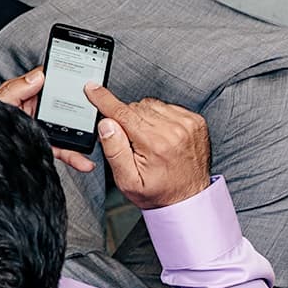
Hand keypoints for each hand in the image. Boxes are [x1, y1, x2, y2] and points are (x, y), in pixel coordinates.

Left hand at [0, 69, 96, 173]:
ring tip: (93, 144)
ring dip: (82, 140)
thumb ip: (17, 88)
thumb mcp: (0, 100)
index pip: (52, 85)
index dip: (68, 83)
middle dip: (83, 115)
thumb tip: (38, 77)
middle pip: (66, 110)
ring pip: (67, 132)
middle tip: (96, 117)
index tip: (84, 84)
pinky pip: (62, 150)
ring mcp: (42, 130)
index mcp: (28, 95)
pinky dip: (74, 157)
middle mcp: (38, 112)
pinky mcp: (43, 146)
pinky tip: (83, 162)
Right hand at [85, 83, 211, 209]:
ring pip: (151, 105)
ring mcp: (187, 124)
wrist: (188, 199)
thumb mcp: (128, 180)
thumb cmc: (158, 192)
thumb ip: (114, 150)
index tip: (92, 88)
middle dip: (126, 120)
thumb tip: (106, 123)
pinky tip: (161, 135)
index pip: (123, 114)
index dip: (104, 100)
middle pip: (135, 108)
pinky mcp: (195, 121)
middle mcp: (174, 130)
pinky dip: (160, 117)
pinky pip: (168, 108)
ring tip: (148, 140)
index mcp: (155, 144)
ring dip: (143, 117)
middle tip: (132, 143)